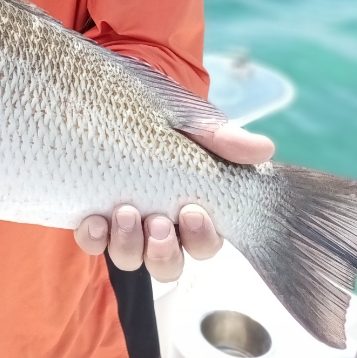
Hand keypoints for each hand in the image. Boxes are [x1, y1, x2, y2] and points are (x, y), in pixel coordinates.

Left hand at [73, 126, 274, 280]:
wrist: (113, 93)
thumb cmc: (158, 111)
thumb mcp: (189, 118)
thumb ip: (221, 136)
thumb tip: (264, 149)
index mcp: (192, 206)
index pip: (206, 241)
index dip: (202, 237)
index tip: (192, 212)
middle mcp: (160, 223)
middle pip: (169, 264)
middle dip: (164, 251)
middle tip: (157, 222)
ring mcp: (124, 224)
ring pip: (131, 259)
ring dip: (129, 245)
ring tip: (123, 212)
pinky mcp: (93, 215)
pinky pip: (93, 242)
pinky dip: (93, 237)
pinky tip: (93, 220)